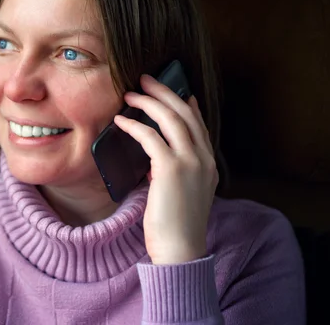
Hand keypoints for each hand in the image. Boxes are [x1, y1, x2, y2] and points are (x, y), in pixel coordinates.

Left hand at [113, 74, 218, 264]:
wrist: (180, 249)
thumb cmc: (176, 225)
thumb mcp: (183, 193)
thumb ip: (174, 172)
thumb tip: (156, 158)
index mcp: (208, 164)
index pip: (199, 124)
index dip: (186, 104)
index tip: (176, 90)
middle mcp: (203, 158)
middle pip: (185, 113)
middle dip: (165, 91)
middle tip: (146, 79)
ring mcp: (190, 162)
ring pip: (170, 118)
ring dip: (149, 101)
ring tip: (131, 94)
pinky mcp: (170, 169)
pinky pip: (150, 136)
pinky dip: (134, 125)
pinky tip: (121, 121)